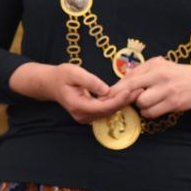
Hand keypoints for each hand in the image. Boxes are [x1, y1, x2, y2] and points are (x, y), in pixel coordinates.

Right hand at [9, 62, 135, 123]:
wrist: (50, 83)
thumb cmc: (61, 75)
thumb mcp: (73, 72)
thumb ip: (90, 81)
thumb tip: (107, 90)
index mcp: (77, 105)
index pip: (102, 106)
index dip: (118, 100)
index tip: (129, 90)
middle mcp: (82, 115)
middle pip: (108, 111)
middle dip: (124, 101)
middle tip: (139, 89)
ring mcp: (85, 117)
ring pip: (108, 112)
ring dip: (122, 102)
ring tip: (136, 91)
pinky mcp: (89, 115)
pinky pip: (105, 110)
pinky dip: (115, 103)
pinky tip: (125, 94)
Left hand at [113, 58, 190, 118]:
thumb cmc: (175, 74)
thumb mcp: (158, 65)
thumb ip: (139, 72)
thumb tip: (119, 81)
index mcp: (154, 66)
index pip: (129, 79)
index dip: (116, 89)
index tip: (106, 95)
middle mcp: (160, 77)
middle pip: (132, 92)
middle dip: (126, 98)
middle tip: (127, 100)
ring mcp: (168, 91)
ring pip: (141, 104)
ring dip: (140, 106)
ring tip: (146, 101)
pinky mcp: (174, 103)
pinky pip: (151, 113)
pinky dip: (148, 112)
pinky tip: (154, 107)